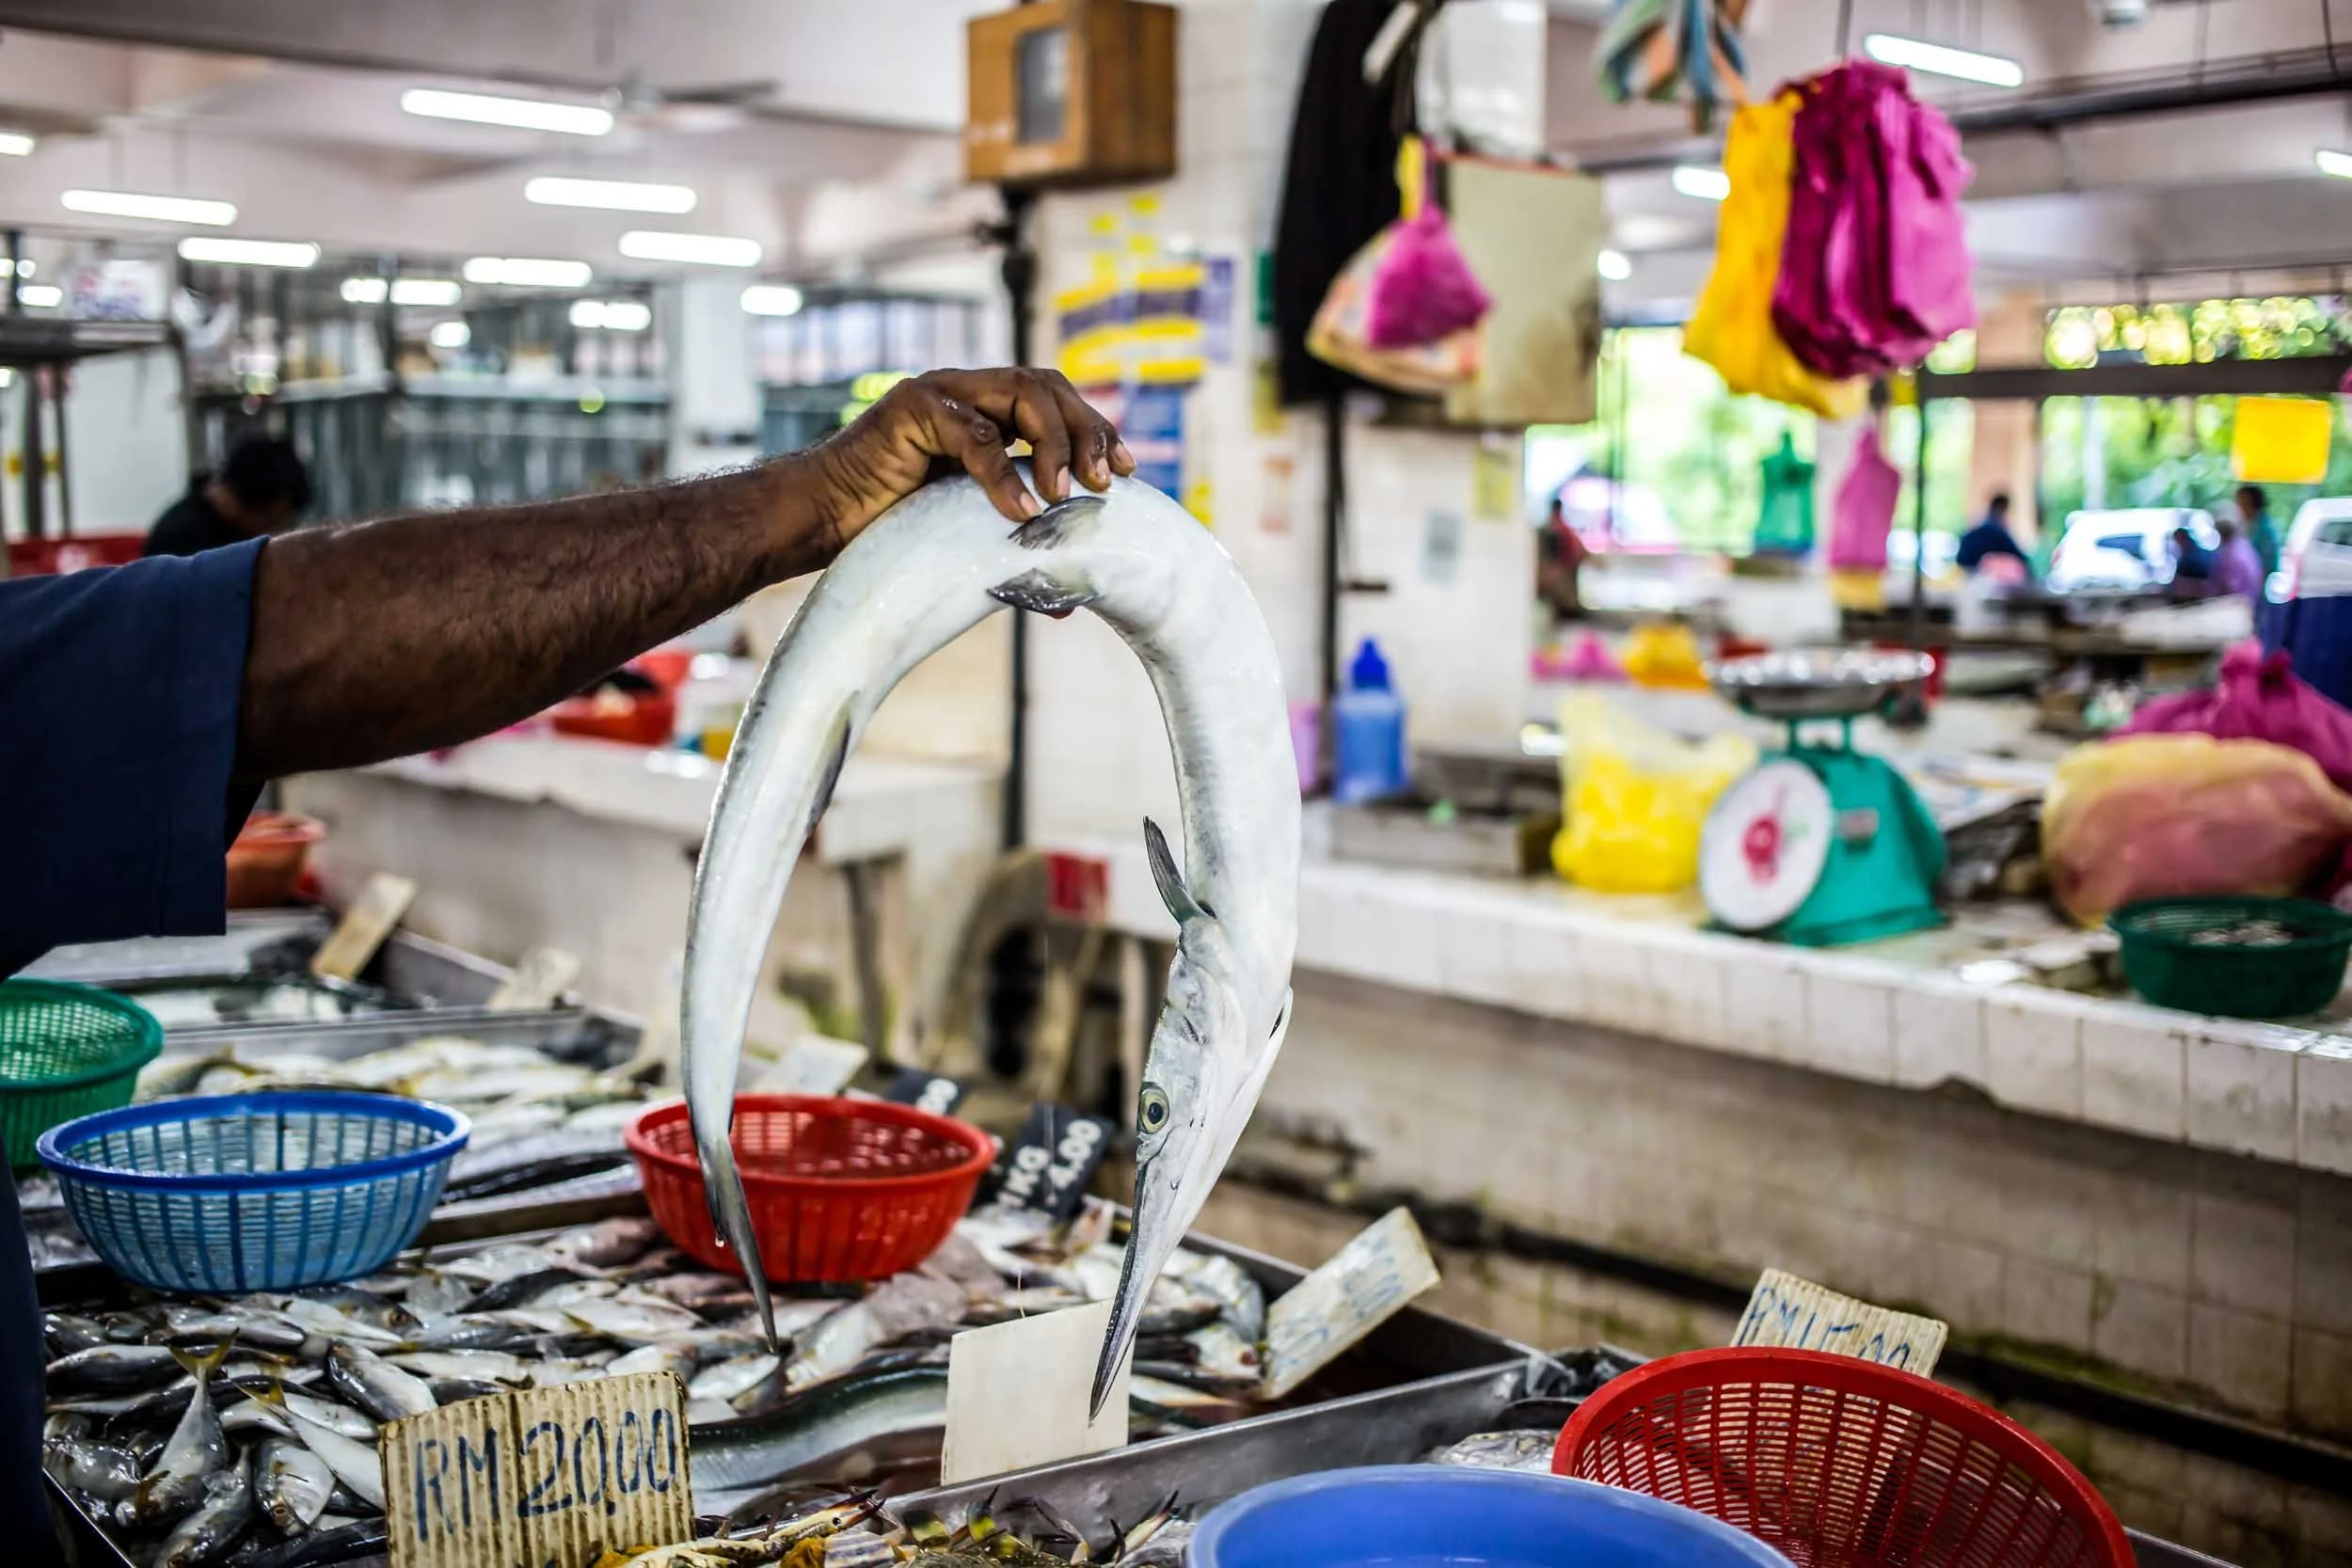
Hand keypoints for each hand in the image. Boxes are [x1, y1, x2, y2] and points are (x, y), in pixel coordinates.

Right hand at [805, 367, 1135, 549]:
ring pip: (1020, 393)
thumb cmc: (887, 531)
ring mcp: (938, 394)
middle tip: (1107, 482)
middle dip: (1086, 431)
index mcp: (985, 411)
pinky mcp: (910, 409)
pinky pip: (974, 434)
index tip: (1128, 472)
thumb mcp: (967, 538)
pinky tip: (1021, 511)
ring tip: (1063, 495)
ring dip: (1053, 443)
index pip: (1055, 399)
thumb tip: (1069, 604)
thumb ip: (1016, 551)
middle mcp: (966, 392)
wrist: (819, 523)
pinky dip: (1003, 474)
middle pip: (1047, 385)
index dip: (1095, 430)